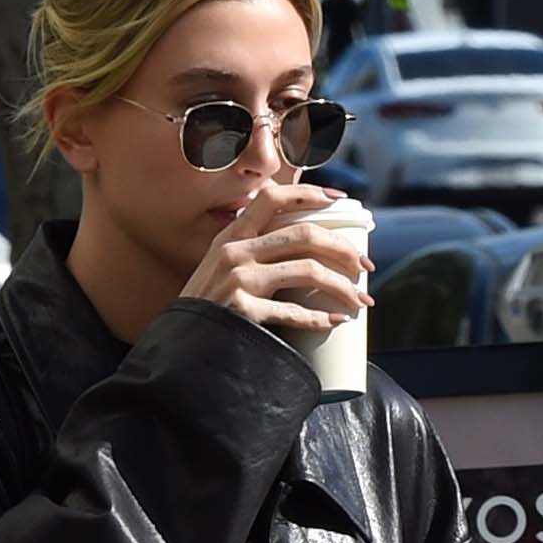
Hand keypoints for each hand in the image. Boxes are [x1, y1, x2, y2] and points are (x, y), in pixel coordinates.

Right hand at [180, 182, 370, 335]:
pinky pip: (292, 312)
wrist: (178, 348)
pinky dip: (320, 318)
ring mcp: (238, 280)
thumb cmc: (206, 311)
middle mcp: (234, 251)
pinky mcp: (242, 311)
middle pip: (304, 235)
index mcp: (231, 236)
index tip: (338, 199)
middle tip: (365, 267)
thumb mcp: (218, 270)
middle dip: (343, 249)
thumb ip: (248, 253)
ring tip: (359, 301)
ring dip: (342, 286)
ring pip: (308, 270)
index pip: (272, 197)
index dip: (309, 194)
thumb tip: (295, 246)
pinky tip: (335, 321)